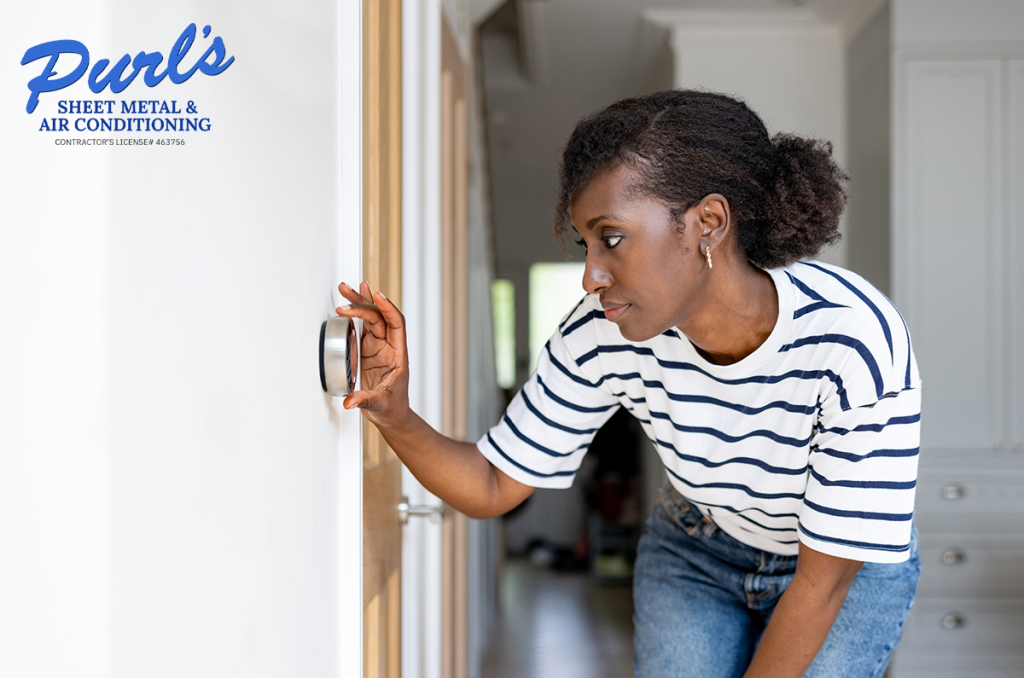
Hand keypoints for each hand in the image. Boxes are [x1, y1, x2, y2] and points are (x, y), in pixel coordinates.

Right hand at [335, 281, 409, 429]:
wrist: (392, 414)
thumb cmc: (393, 408)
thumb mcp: (381, 405)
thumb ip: (365, 400)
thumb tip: (350, 400)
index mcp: (398, 354)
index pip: (396, 324)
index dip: (387, 308)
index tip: (377, 296)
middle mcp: (389, 346)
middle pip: (379, 316)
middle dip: (363, 303)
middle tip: (347, 292)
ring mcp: (378, 346)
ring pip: (370, 318)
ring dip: (358, 303)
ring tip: (345, 288)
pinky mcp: (367, 349)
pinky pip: (362, 326)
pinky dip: (357, 311)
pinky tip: (352, 298)